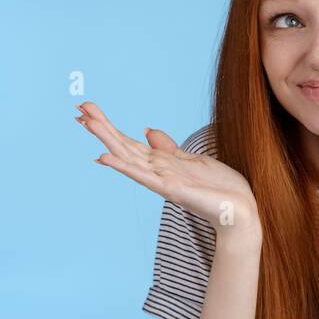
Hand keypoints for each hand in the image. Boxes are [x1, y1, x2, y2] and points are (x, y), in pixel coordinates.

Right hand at [75, 102, 258, 236]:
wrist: (239, 210)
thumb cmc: (218, 187)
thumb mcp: (191, 159)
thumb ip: (167, 146)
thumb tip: (147, 130)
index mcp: (160, 162)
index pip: (128, 141)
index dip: (108, 125)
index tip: (87, 109)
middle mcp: (156, 171)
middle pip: (123, 145)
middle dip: (102, 126)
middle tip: (79, 108)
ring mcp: (161, 180)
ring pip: (128, 156)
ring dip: (107, 139)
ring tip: (87, 122)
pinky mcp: (172, 189)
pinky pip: (143, 176)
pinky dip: (123, 166)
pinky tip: (105, 157)